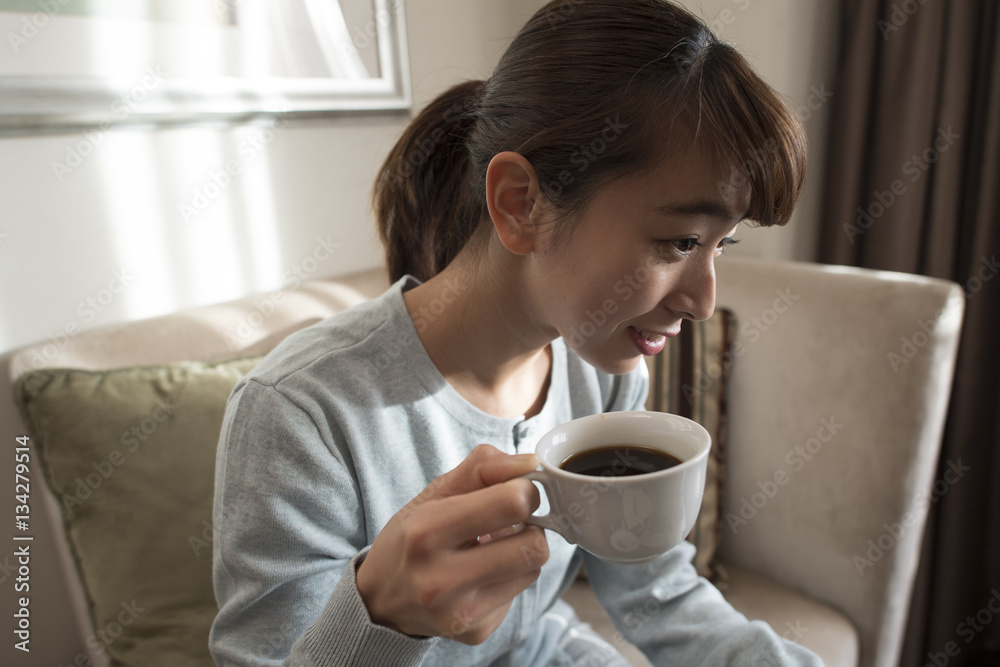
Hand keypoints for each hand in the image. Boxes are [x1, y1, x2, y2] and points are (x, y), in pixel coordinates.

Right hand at [355, 444, 548, 643]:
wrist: (379, 602)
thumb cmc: (409, 539)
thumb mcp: (432, 495)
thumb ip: (481, 468)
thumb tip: (531, 463)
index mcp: (427, 532)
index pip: (512, 503)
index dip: (525, 491)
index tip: (516, 491)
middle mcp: (441, 579)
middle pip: (534, 546)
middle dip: (531, 526)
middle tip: (511, 521)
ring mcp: (460, 612)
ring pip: (532, 569)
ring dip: (521, 552)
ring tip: (492, 548)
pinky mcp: (476, 632)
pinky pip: (518, 595)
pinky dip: (508, 578)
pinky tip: (481, 576)